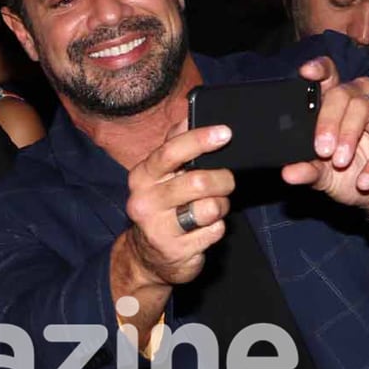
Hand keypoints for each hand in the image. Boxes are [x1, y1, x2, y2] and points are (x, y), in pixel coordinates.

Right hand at [121, 122, 236, 289]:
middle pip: (198, 181)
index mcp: (142, 176)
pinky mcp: (176, 250)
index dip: (200, 140)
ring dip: (221, 206)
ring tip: (213, 208)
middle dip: (222, 180)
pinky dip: (218, 228)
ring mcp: (158, 227)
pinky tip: (205, 228)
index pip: (171, 151)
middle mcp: (145, 200)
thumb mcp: (161, 176)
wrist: (148, 255)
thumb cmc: (162, 207)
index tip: (225, 133)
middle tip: (226, 182)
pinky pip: (214, 231)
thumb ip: (174, 147)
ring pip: (210, 207)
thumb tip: (189, 113)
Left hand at [283, 57, 368, 214]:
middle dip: (328, 121)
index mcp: (337, 103)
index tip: (306, 73)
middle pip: (342, 93)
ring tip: (340, 163)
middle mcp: (361, 98)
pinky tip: (365, 180)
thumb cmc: (351, 175)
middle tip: (323, 150)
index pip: (329, 76)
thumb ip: (308, 170)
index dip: (319, 69)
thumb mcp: (325, 176)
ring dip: (349, 136)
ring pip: (364, 107)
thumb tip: (288, 173)